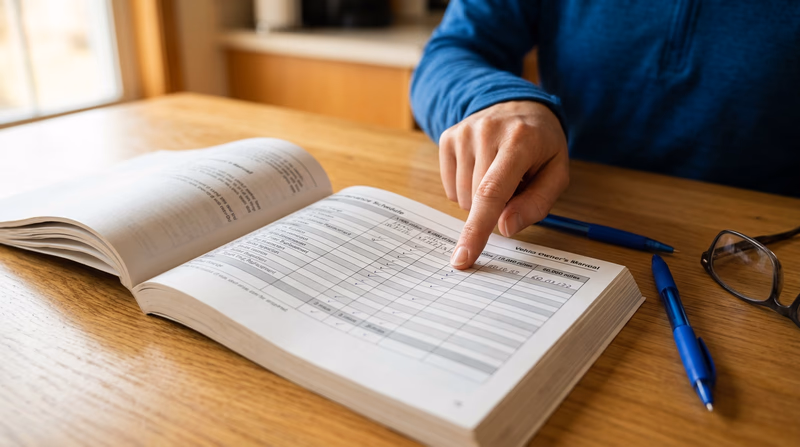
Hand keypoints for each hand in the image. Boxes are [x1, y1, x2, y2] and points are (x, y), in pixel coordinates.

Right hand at [439, 100, 568, 268]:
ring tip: (499, 173)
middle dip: (495, 208)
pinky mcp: (447, 137)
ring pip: (461, 197)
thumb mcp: (556, 174)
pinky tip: (482, 168)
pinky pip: (450, 188)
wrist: (519, 106)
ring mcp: (463, 132)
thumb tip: (504, 228)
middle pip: (475, 200)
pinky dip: (466, 189)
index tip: (463, 258)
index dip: (477, 229)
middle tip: (515, 184)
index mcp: (519, 141)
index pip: (491, 192)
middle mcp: (486, 132)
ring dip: (480, 198)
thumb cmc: (541, 147)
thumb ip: (536, 204)